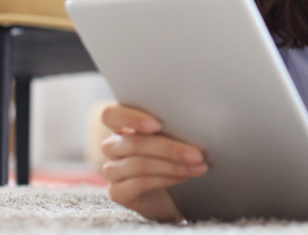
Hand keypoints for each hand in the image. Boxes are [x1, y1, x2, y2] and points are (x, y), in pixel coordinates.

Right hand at [100, 103, 208, 221]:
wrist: (166, 194)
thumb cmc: (170, 156)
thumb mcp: (170, 137)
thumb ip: (171, 127)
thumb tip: (194, 122)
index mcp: (121, 124)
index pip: (110, 114)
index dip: (131, 117)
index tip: (158, 125)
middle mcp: (112, 146)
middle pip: (134, 143)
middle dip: (170, 149)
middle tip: (197, 154)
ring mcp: (111, 170)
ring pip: (140, 164)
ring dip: (173, 166)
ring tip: (197, 167)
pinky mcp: (117, 192)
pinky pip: (140, 183)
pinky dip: (166, 179)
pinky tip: (183, 177)